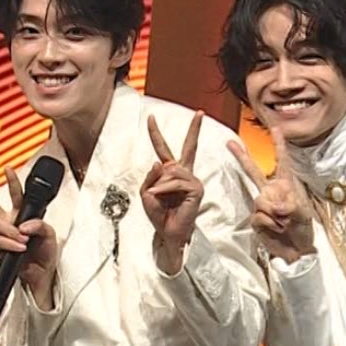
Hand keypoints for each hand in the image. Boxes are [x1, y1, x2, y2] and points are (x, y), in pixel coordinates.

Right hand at [0, 166, 59, 305]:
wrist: (42, 274)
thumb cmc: (45, 253)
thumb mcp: (50, 235)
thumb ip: (39, 225)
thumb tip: (23, 226)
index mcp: (21, 214)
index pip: (16, 195)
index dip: (12, 181)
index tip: (7, 168)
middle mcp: (9, 222)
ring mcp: (2, 236)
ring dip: (11, 232)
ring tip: (24, 241)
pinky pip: (0, 242)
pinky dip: (11, 244)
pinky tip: (20, 247)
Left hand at [142, 111, 204, 274]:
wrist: (167, 232)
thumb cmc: (159, 214)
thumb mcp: (146, 193)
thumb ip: (150, 176)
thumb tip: (159, 163)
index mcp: (170, 172)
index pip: (164, 149)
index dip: (155, 133)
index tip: (151, 117)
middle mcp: (184, 173)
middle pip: (189, 147)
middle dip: (195, 129)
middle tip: (200, 113)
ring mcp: (192, 180)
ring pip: (172, 170)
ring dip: (159, 184)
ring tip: (155, 196)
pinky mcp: (197, 189)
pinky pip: (177, 182)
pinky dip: (165, 188)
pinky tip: (161, 196)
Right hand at [229, 125, 315, 264]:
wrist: (295, 251)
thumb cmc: (303, 230)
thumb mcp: (304, 214)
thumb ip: (291, 205)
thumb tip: (275, 205)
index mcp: (286, 185)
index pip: (282, 162)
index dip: (278, 145)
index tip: (276, 129)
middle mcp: (271, 191)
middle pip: (253, 171)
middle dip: (242, 156)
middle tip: (230, 142)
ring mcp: (261, 204)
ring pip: (261, 200)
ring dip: (276, 215)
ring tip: (285, 223)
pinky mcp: (255, 218)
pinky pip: (259, 216)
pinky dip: (270, 224)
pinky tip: (277, 229)